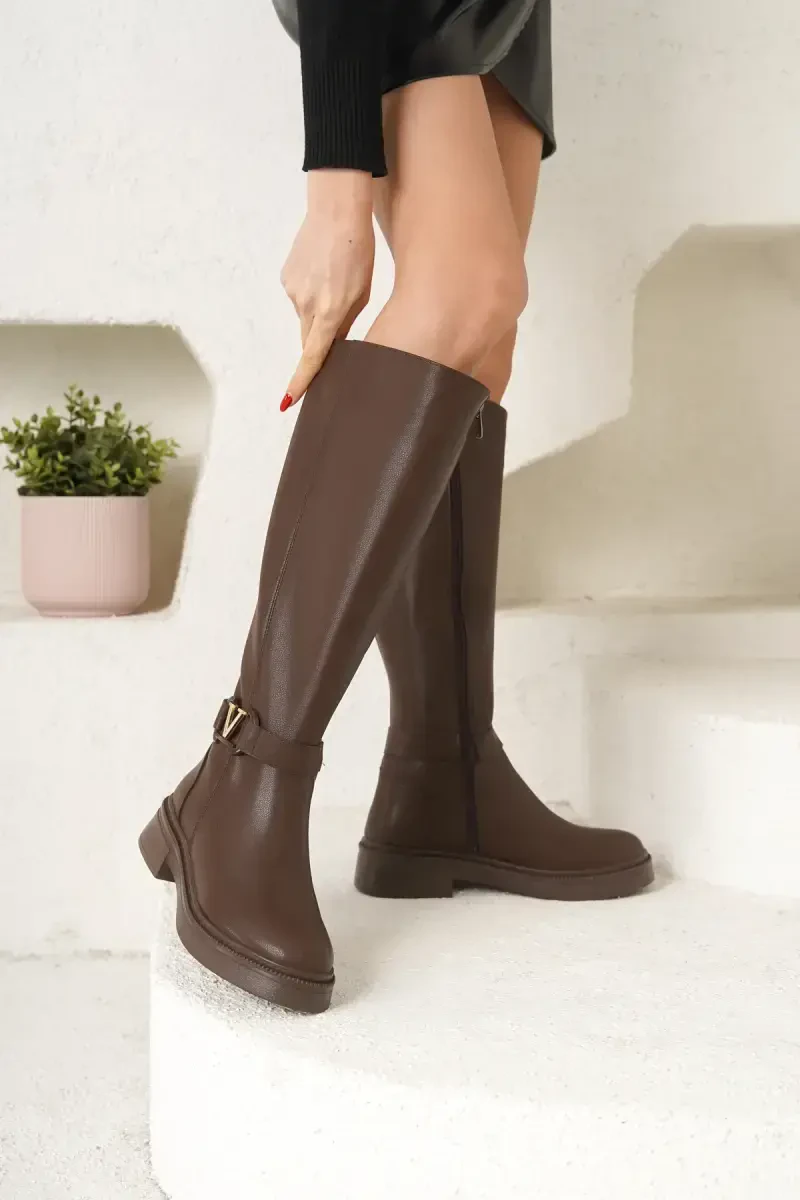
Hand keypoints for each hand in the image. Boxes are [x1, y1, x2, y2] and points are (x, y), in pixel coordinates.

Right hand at [280, 170, 374, 407]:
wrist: (336, 208)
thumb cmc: (358, 251)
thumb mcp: (363, 293)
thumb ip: (345, 324)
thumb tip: (334, 347)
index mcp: (328, 312)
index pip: (312, 357)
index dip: (300, 382)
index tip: (288, 402)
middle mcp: (306, 305)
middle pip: (309, 339)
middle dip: (320, 343)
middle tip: (338, 324)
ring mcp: (293, 290)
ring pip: (305, 316)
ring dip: (319, 310)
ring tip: (337, 282)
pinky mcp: (286, 276)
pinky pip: (300, 297)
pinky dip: (311, 292)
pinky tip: (324, 272)